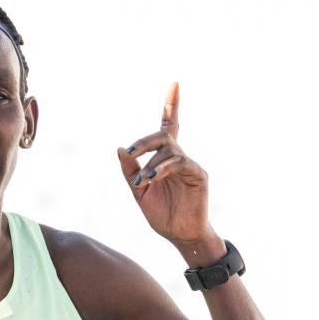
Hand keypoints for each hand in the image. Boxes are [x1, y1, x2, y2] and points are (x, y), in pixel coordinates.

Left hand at [117, 82, 216, 246]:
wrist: (181, 236)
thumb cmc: (163, 214)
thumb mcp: (139, 192)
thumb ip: (130, 171)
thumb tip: (120, 149)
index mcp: (164, 160)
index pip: (169, 126)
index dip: (171, 105)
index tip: (175, 83)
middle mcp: (178, 157)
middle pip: (163, 135)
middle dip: (144, 141)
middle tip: (130, 152)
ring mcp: (189, 165)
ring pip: (169, 149)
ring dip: (151, 163)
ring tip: (143, 181)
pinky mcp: (198, 175)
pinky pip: (180, 163)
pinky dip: (163, 168)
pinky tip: (152, 178)